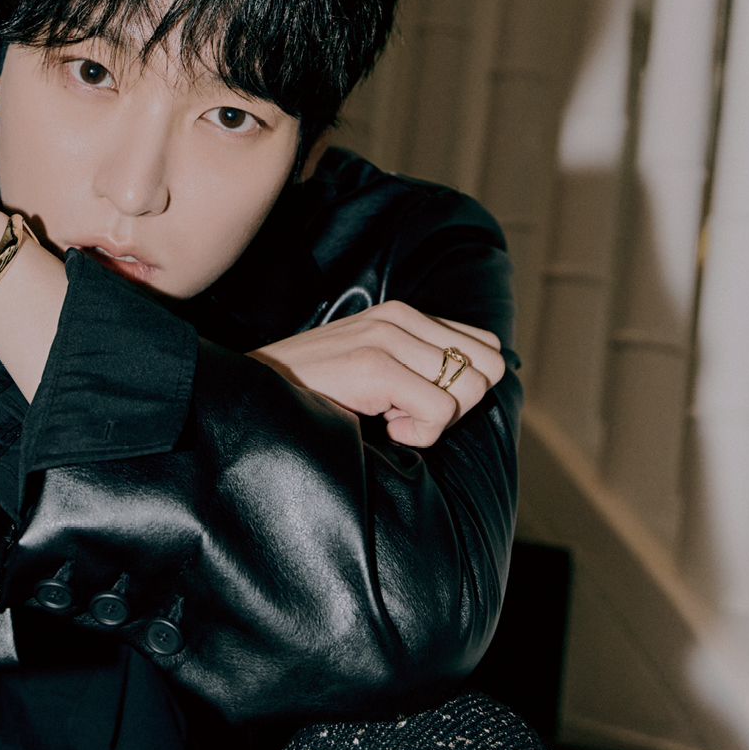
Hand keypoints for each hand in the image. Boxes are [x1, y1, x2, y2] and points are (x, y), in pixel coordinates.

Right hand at [248, 300, 504, 447]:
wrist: (260, 395)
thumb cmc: (319, 392)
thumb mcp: (377, 364)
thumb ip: (419, 363)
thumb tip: (481, 383)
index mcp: (405, 314)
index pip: (486, 345)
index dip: (463, 386)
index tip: (420, 399)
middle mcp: (400, 317)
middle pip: (488, 368)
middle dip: (459, 403)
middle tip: (411, 411)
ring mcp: (387, 338)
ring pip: (470, 390)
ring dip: (435, 419)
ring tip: (390, 414)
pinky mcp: (375, 367)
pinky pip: (439, 413)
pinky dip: (419, 434)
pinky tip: (382, 426)